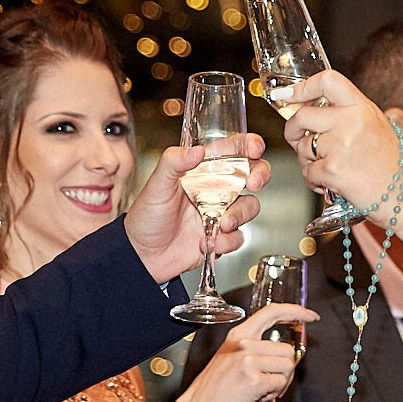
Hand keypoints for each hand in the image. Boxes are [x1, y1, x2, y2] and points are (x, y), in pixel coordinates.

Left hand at [125, 135, 268, 282]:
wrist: (142, 256)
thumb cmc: (146, 216)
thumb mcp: (156, 185)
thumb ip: (173, 162)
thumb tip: (196, 151)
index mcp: (203, 171)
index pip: (233, 150)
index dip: (249, 145)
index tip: (253, 148)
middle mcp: (217, 189)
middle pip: (253, 174)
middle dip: (260, 175)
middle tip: (253, 183)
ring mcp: (222, 213)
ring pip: (250, 206)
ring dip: (240, 215)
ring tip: (220, 224)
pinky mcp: (223, 237)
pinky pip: (240, 237)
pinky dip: (226, 241)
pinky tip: (206, 242)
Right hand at [174, 302, 317, 401]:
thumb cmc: (212, 391)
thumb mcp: (228, 358)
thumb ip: (252, 349)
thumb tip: (279, 352)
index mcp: (238, 336)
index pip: (271, 312)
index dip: (295, 311)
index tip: (309, 316)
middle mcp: (244, 345)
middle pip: (287, 349)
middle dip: (285, 369)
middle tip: (269, 382)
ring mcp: (248, 361)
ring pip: (288, 366)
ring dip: (281, 382)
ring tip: (262, 390)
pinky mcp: (254, 380)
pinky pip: (281, 383)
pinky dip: (274, 393)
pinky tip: (258, 397)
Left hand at [271, 70, 402, 218]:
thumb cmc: (394, 167)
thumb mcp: (376, 127)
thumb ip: (347, 115)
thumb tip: (311, 112)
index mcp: (362, 108)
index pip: (327, 81)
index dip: (301, 87)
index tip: (285, 94)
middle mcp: (352, 122)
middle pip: (303, 116)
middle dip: (293, 131)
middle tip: (298, 141)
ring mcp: (342, 145)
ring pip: (303, 147)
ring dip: (308, 161)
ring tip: (329, 170)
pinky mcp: (333, 170)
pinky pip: (308, 171)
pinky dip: (314, 181)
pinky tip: (331, 184)